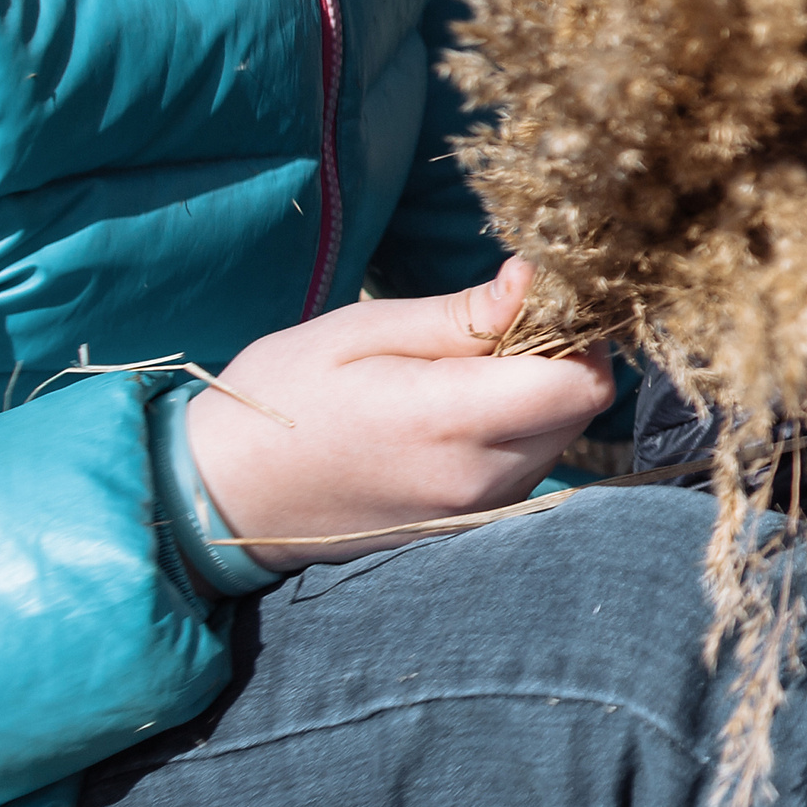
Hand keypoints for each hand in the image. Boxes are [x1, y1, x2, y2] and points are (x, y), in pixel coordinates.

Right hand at [185, 257, 613, 572]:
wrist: (225, 496)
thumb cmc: (284, 399)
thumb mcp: (364, 331)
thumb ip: (462, 314)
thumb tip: (534, 282)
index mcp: (450, 424)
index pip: (581, 384)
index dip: (578, 333)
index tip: (536, 300)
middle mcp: (479, 480)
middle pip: (578, 409)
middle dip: (560, 356)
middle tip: (498, 325)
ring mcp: (477, 511)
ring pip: (559, 437)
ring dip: (537, 393)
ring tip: (466, 369)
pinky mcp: (470, 525)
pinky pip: (528, 465)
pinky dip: (516, 427)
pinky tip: (460, 408)